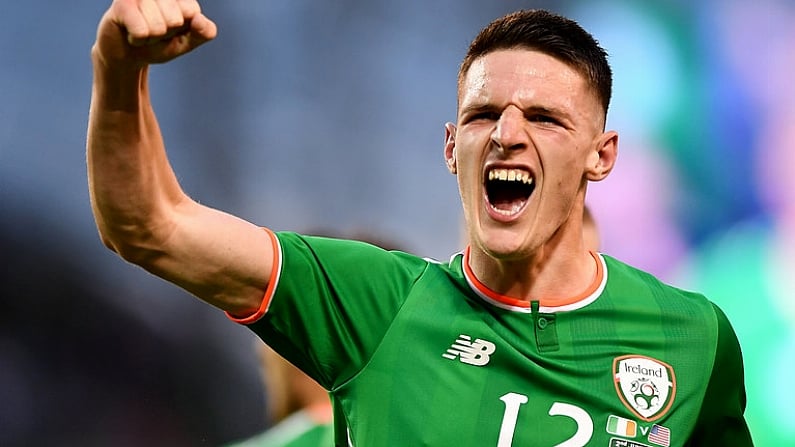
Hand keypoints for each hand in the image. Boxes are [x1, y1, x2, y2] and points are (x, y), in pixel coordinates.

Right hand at [93, 0, 216, 69]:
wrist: (127, 53)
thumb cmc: (159, 43)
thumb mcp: (187, 41)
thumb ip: (203, 33)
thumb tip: (199, 19)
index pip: (192, 12)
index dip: (182, 29)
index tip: (172, 28)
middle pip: (174, 20)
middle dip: (165, 33)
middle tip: (154, 30)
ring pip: (158, 27)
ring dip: (151, 38)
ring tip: (143, 30)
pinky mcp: (122, 4)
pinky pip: (142, 31)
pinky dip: (138, 40)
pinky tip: (131, 33)